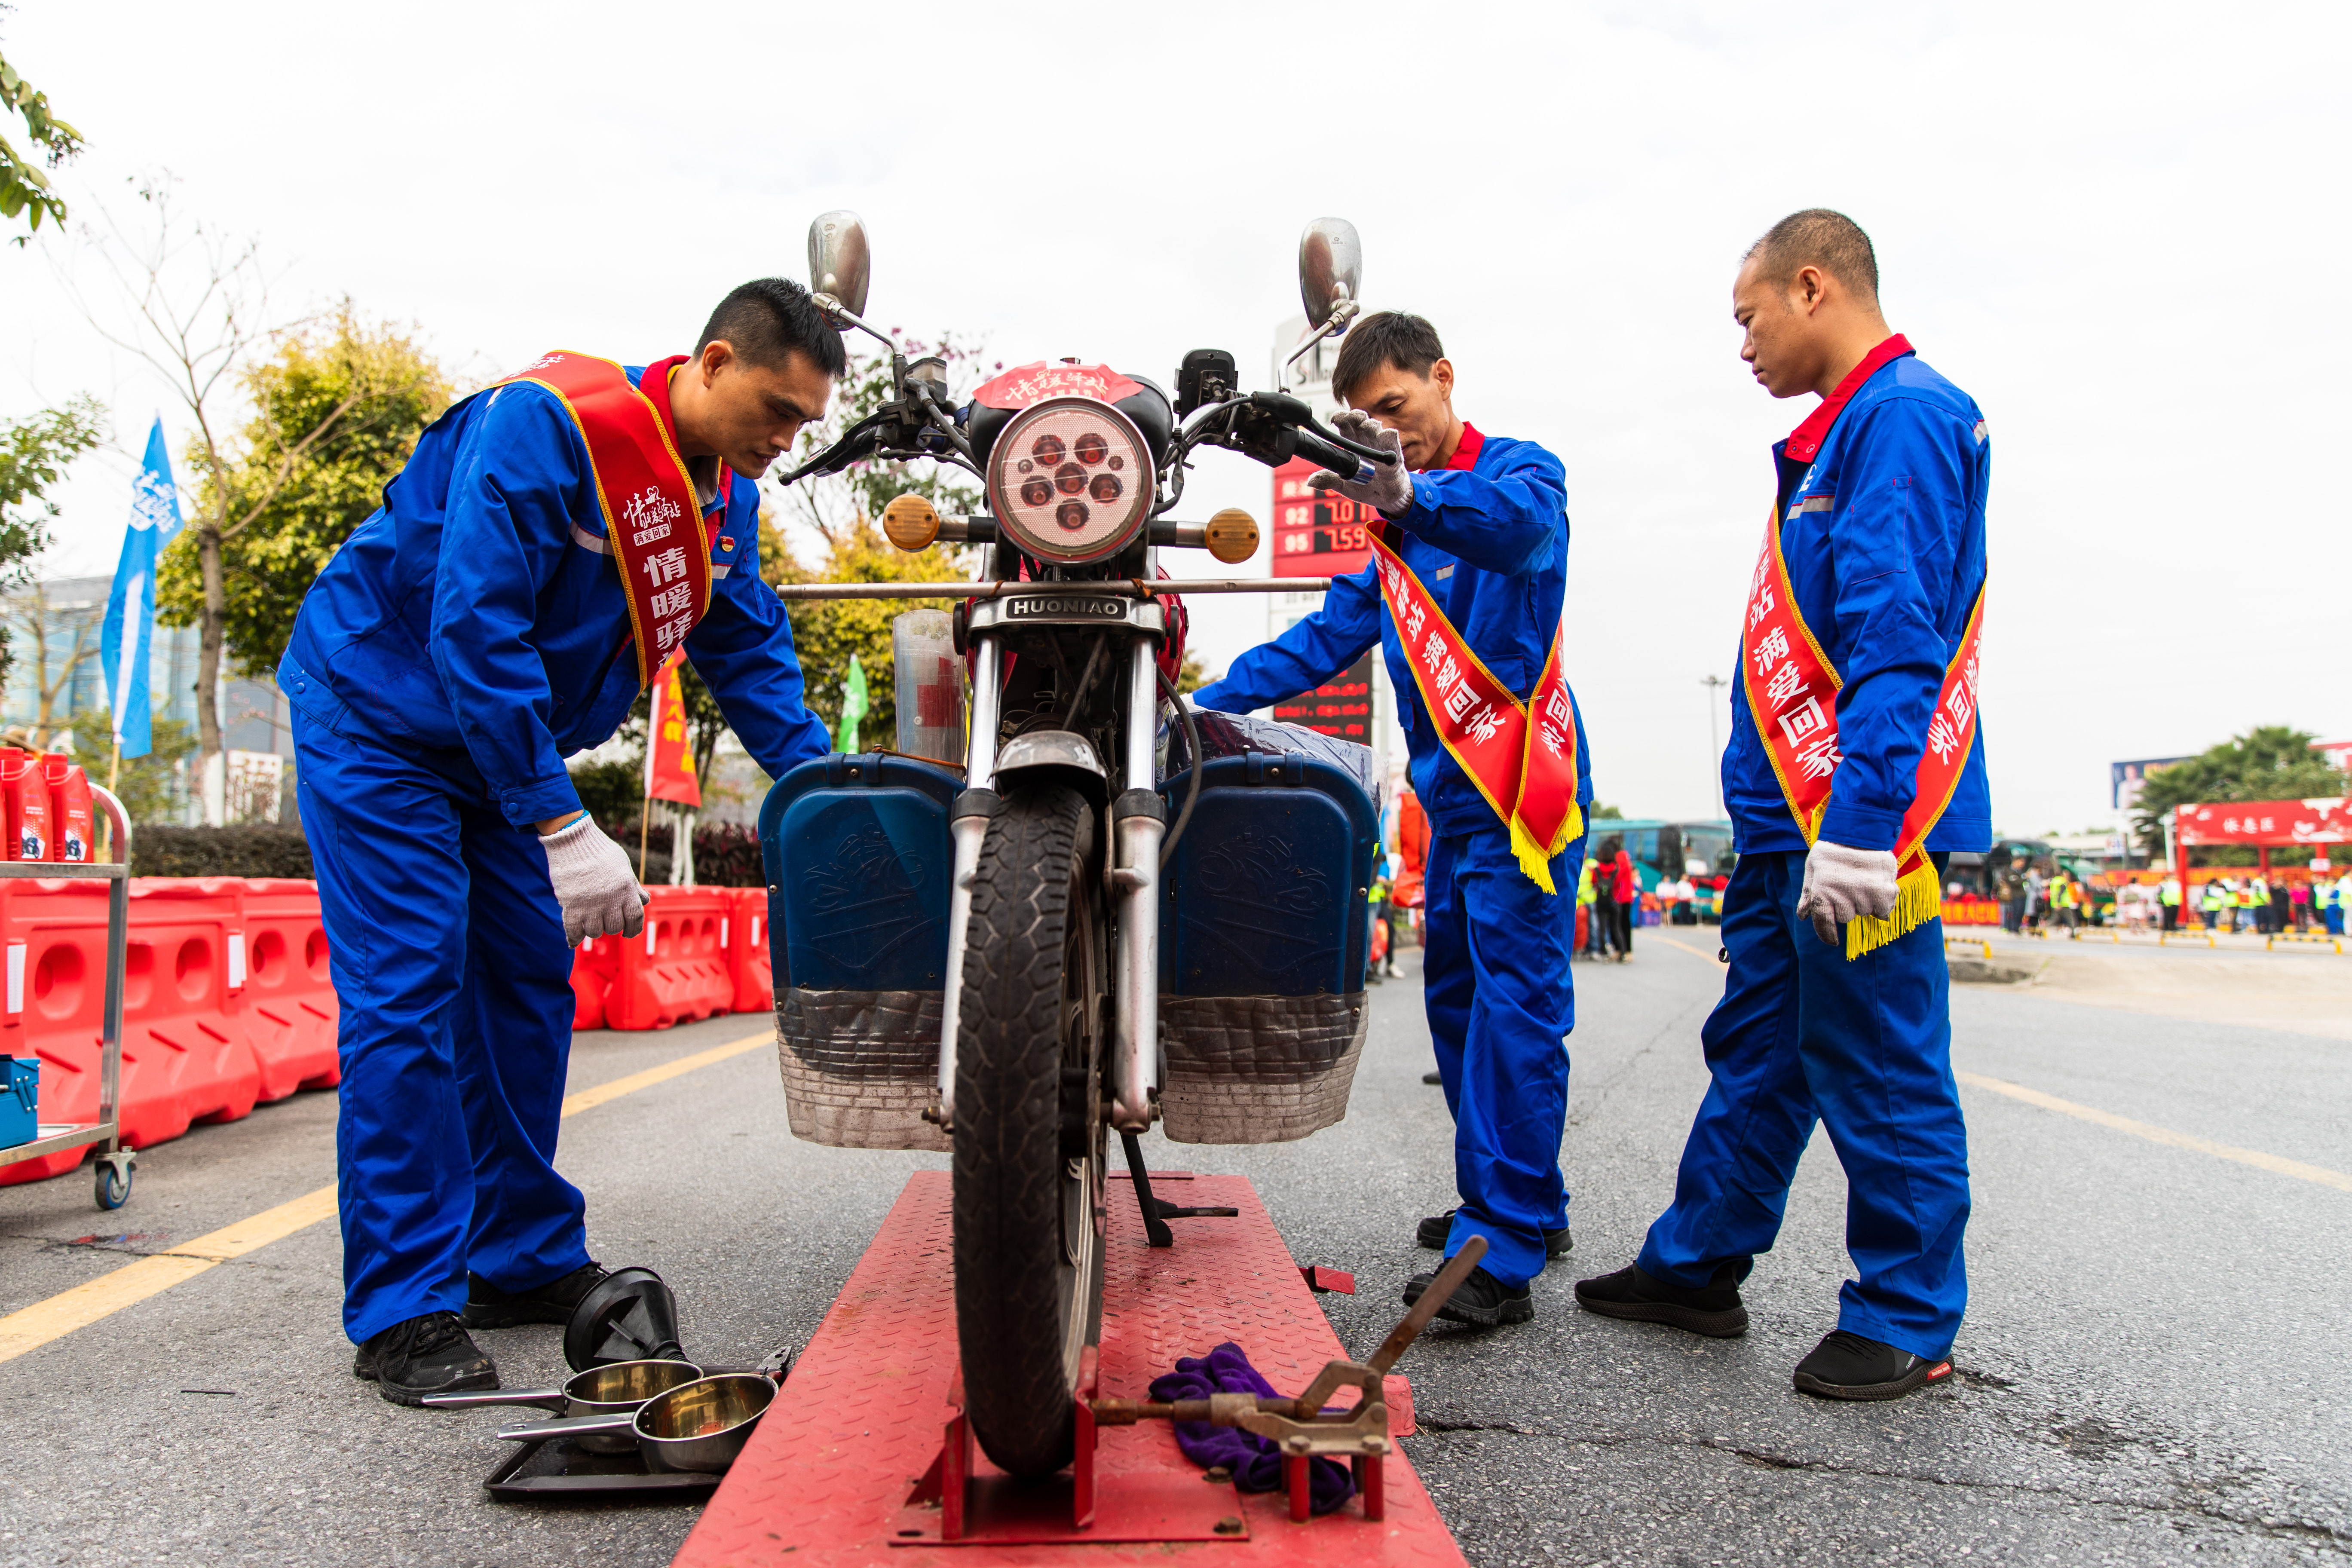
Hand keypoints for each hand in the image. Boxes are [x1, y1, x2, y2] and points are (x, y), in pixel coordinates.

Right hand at [538, 814, 648, 946]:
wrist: (573, 840)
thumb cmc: (600, 851)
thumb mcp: (623, 867)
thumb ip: (633, 887)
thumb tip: (645, 900)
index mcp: (626, 889)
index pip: (635, 918)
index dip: (633, 929)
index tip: (628, 933)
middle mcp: (610, 900)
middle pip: (614, 927)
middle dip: (611, 927)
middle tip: (605, 921)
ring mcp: (590, 904)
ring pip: (594, 932)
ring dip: (593, 930)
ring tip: (590, 922)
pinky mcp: (570, 905)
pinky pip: (572, 931)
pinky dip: (573, 938)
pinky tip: (573, 942)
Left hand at [1307, 409, 1413, 514]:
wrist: (1387, 499)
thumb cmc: (1366, 487)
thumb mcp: (1345, 486)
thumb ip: (1329, 480)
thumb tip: (1311, 481)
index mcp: (1352, 445)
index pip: (1345, 425)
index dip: (1340, 418)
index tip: (1335, 419)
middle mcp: (1366, 441)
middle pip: (1360, 421)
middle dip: (1356, 416)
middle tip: (1353, 418)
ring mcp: (1380, 446)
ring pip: (1376, 427)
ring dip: (1371, 424)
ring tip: (1367, 427)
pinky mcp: (1394, 455)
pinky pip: (1393, 442)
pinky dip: (1389, 437)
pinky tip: (1387, 434)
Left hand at [1795, 839, 1899, 945]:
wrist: (1862, 831)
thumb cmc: (1832, 851)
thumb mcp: (1813, 869)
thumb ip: (1808, 894)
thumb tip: (1803, 916)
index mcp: (1822, 891)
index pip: (1824, 923)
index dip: (1827, 935)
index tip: (1832, 941)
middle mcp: (1843, 897)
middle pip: (1846, 917)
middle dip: (1846, 905)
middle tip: (1848, 885)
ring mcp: (1865, 896)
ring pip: (1865, 912)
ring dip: (1864, 902)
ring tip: (1862, 881)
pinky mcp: (1885, 893)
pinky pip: (1883, 910)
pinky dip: (1881, 903)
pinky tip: (1876, 887)